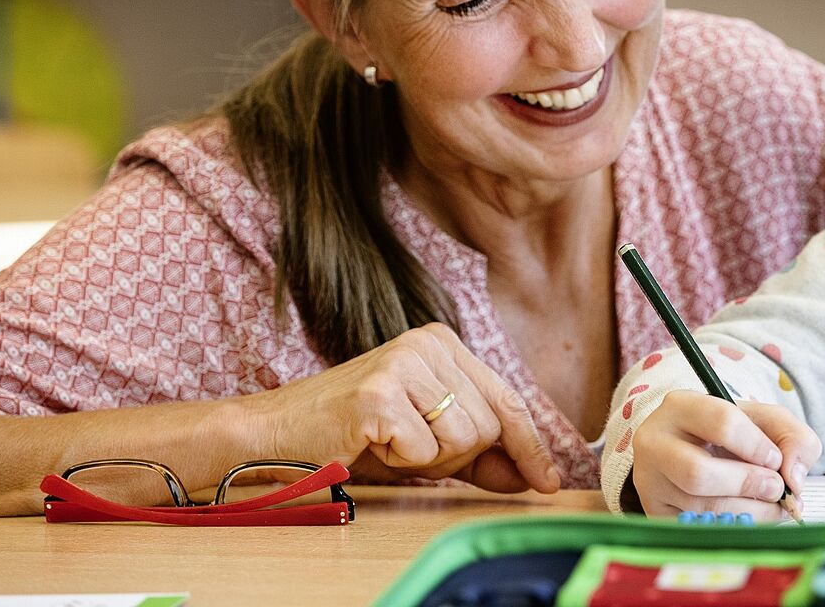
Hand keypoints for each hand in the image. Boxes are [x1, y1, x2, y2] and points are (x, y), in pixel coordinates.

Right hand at [243, 322, 559, 493]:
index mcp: (443, 342)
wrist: (276, 433)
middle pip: (488, 425)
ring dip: (429, 459)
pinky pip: (425, 453)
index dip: (530, 445)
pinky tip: (372, 443)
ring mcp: (404, 364)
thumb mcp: (424, 440)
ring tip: (390, 441)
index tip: (549, 481)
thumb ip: (477, 454)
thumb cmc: (352, 435)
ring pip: (465, 438)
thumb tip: (528, 474)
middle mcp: (427, 343)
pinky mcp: (380, 395)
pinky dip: (401, 462)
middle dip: (458, 456)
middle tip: (408, 447)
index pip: (506, 398)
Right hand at [630, 391, 820, 520]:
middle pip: (699, 473)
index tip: (776, 460)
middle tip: (776, 489)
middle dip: (748, 484)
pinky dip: (731, 528)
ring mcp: (649, 481)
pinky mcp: (654, 513)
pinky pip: (695, 528)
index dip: (757, 446)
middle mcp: (654, 442)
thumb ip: (794, 438)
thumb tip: (794, 478)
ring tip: (770, 506)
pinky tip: (750, 518)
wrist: (698, 452)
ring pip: (698, 506)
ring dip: (747, 511)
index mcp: (681, 406)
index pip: (721, 422)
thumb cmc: (734, 435)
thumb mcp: (766, 421)